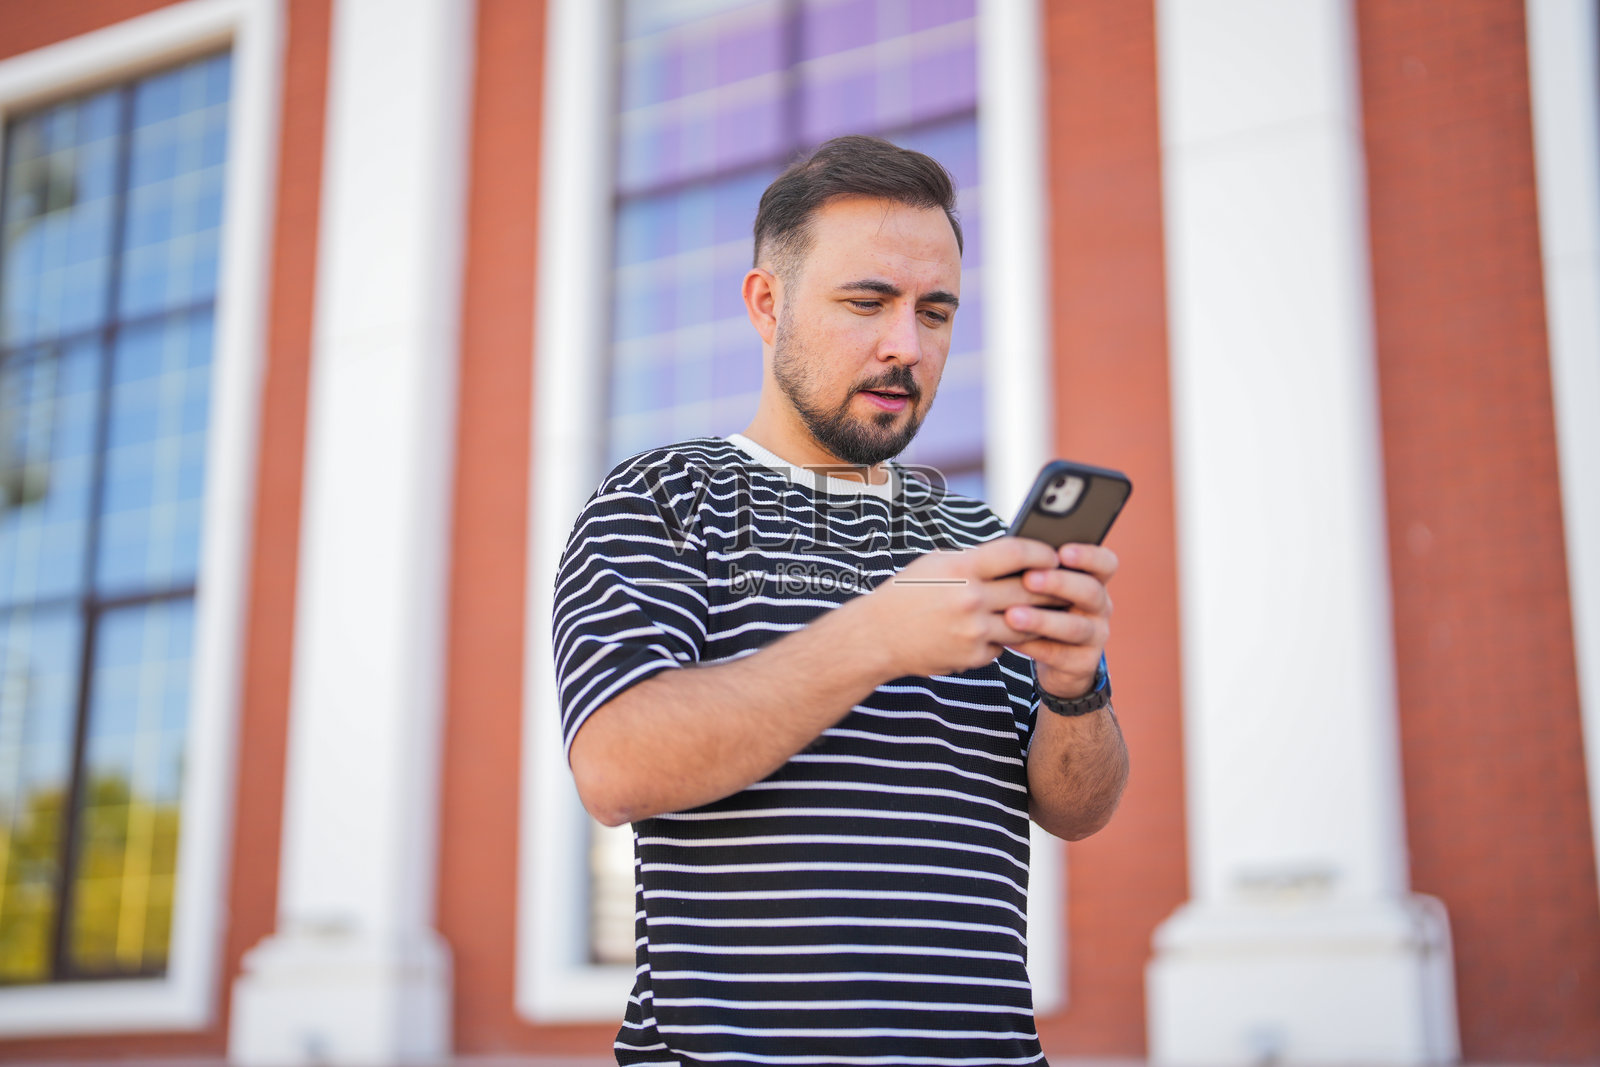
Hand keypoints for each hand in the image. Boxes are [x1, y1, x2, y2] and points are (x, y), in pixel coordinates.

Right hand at [848, 537, 1063, 678]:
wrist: (877, 636)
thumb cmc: (909, 593)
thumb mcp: (937, 563)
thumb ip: (976, 559)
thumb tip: (1017, 554)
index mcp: (962, 568)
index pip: (1016, 553)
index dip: (1042, 552)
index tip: (1054, 554)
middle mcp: (969, 598)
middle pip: (1030, 589)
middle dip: (1051, 586)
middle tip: (1065, 582)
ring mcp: (973, 630)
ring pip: (1025, 621)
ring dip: (1039, 616)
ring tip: (1047, 608)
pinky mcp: (973, 655)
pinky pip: (1005, 645)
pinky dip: (1006, 638)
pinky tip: (1003, 630)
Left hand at [1003, 542, 1117, 697]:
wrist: (1051, 657)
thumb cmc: (1042, 607)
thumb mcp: (1044, 587)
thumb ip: (1037, 570)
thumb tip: (1010, 550)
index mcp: (1094, 580)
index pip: (1106, 563)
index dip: (1089, 556)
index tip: (1062, 552)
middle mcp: (1100, 606)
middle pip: (1091, 592)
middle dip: (1059, 584)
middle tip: (1029, 579)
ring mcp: (1096, 636)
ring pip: (1075, 627)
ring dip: (1042, 620)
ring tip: (1011, 615)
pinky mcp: (1083, 663)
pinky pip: (1057, 654)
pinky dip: (1031, 645)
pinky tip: (1008, 638)